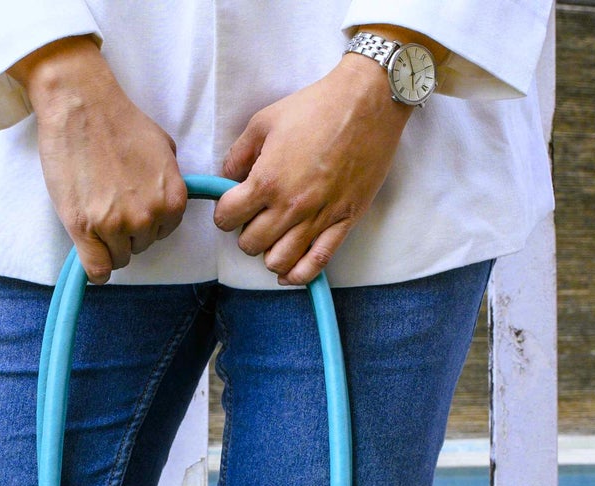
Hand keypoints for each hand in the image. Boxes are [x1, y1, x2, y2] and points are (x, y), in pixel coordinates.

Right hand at [12, 36, 186, 283]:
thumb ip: (168, 181)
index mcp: (172, 199)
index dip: (145, 222)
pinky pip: (98, 271)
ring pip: (118, 259)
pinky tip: (89, 249)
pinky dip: (94, 267)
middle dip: (125, 232)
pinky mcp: (86, 230)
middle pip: (140, 247)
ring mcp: (116, 225)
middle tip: (107, 203)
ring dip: (106, 243)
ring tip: (93, 212)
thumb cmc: (119, 121)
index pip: (163, 234)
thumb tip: (164, 201)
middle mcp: (148, 216)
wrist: (81, 105)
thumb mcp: (163, 148)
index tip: (129, 206)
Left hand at [215, 54, 410, 284]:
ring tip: (274, 235)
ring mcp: (318, 218)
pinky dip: (297, 274)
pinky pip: (315, 265)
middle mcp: (291, 206)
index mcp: (267, 180)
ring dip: (269, 252)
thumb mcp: (265, 121)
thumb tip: (226, 180)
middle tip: (255, 217)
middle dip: (245, 232)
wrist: (369, 102)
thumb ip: (238, 154)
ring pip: (278, 261)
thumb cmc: (317, 107)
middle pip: (249, 244)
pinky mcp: (343, 223)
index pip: (226, 218)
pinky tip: (287, 270)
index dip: (224, 212)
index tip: (232, 204)